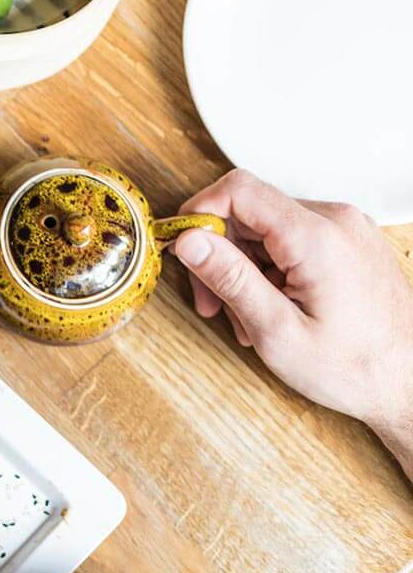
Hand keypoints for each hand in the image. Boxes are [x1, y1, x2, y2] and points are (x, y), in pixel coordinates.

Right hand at [173, 170, 412, 458]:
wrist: (409, 382)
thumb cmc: (353, 367)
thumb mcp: (276, 330)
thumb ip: (230, 278)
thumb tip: (188, 239)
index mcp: (317, 238)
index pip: (238, 190)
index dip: (199, 214)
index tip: (181, 247)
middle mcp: (336, 221)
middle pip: (250, 213)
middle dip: (220, 255)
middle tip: (213, 304)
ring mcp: (346, 230)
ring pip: (268, 230)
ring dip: (245, 269)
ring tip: (249, 319)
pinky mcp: (349, 242)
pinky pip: (293, 241)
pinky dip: (271, 270)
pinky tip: (274, 308)